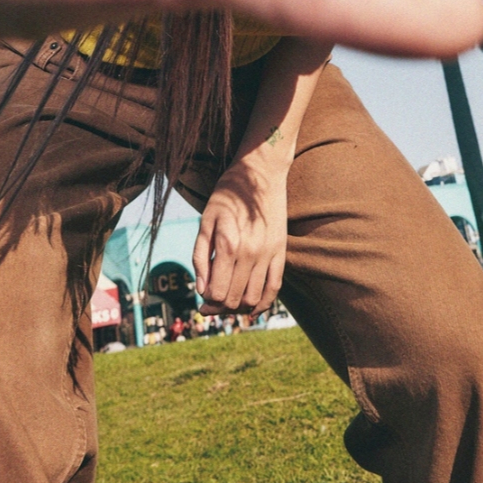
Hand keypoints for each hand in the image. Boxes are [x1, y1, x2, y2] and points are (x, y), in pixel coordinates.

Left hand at [193, 149, 287, 314]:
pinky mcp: (281, 252)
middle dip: (219, 308)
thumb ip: (200, 257)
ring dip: (239, 308)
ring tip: (228, 304)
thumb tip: (201, 290)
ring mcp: (269, 254)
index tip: (201, 301)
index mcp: (228, 245)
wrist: (261, 172)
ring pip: (254, 298)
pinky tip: (252, 309)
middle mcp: (250, 253)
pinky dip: (263, 303)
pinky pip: (275, 287)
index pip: (217, 292)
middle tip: (211, 305)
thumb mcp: (206, 221)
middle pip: (234, 299)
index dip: (206, 302)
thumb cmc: (227, 195)